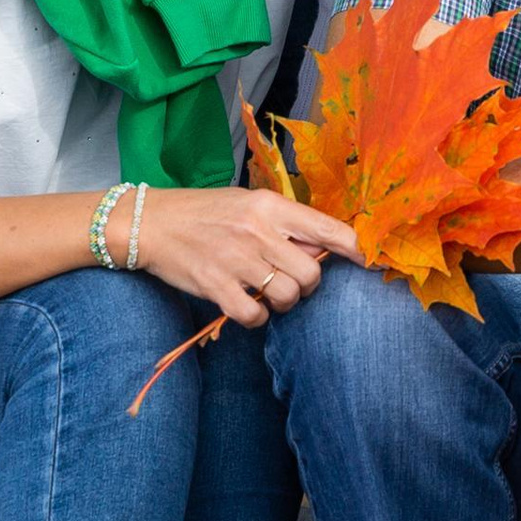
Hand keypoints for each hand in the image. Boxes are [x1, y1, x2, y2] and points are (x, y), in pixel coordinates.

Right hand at [133, 186, 362, 324]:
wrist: (151, 223)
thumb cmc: (206, 212)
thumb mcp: (250, 203)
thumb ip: (287, 224)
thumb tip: (324, 250)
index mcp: (271, 206)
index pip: (329, 229)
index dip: (356, 249)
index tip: (369, 262)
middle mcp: (258, 230)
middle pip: (312, 272)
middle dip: (308, 285)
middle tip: (291, 281)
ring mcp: (236, 259)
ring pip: (287, 296)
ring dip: (283, 302)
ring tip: (266, 292)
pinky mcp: (215, 286)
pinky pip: (254, 315)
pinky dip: (256, 317)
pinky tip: (246, 305)